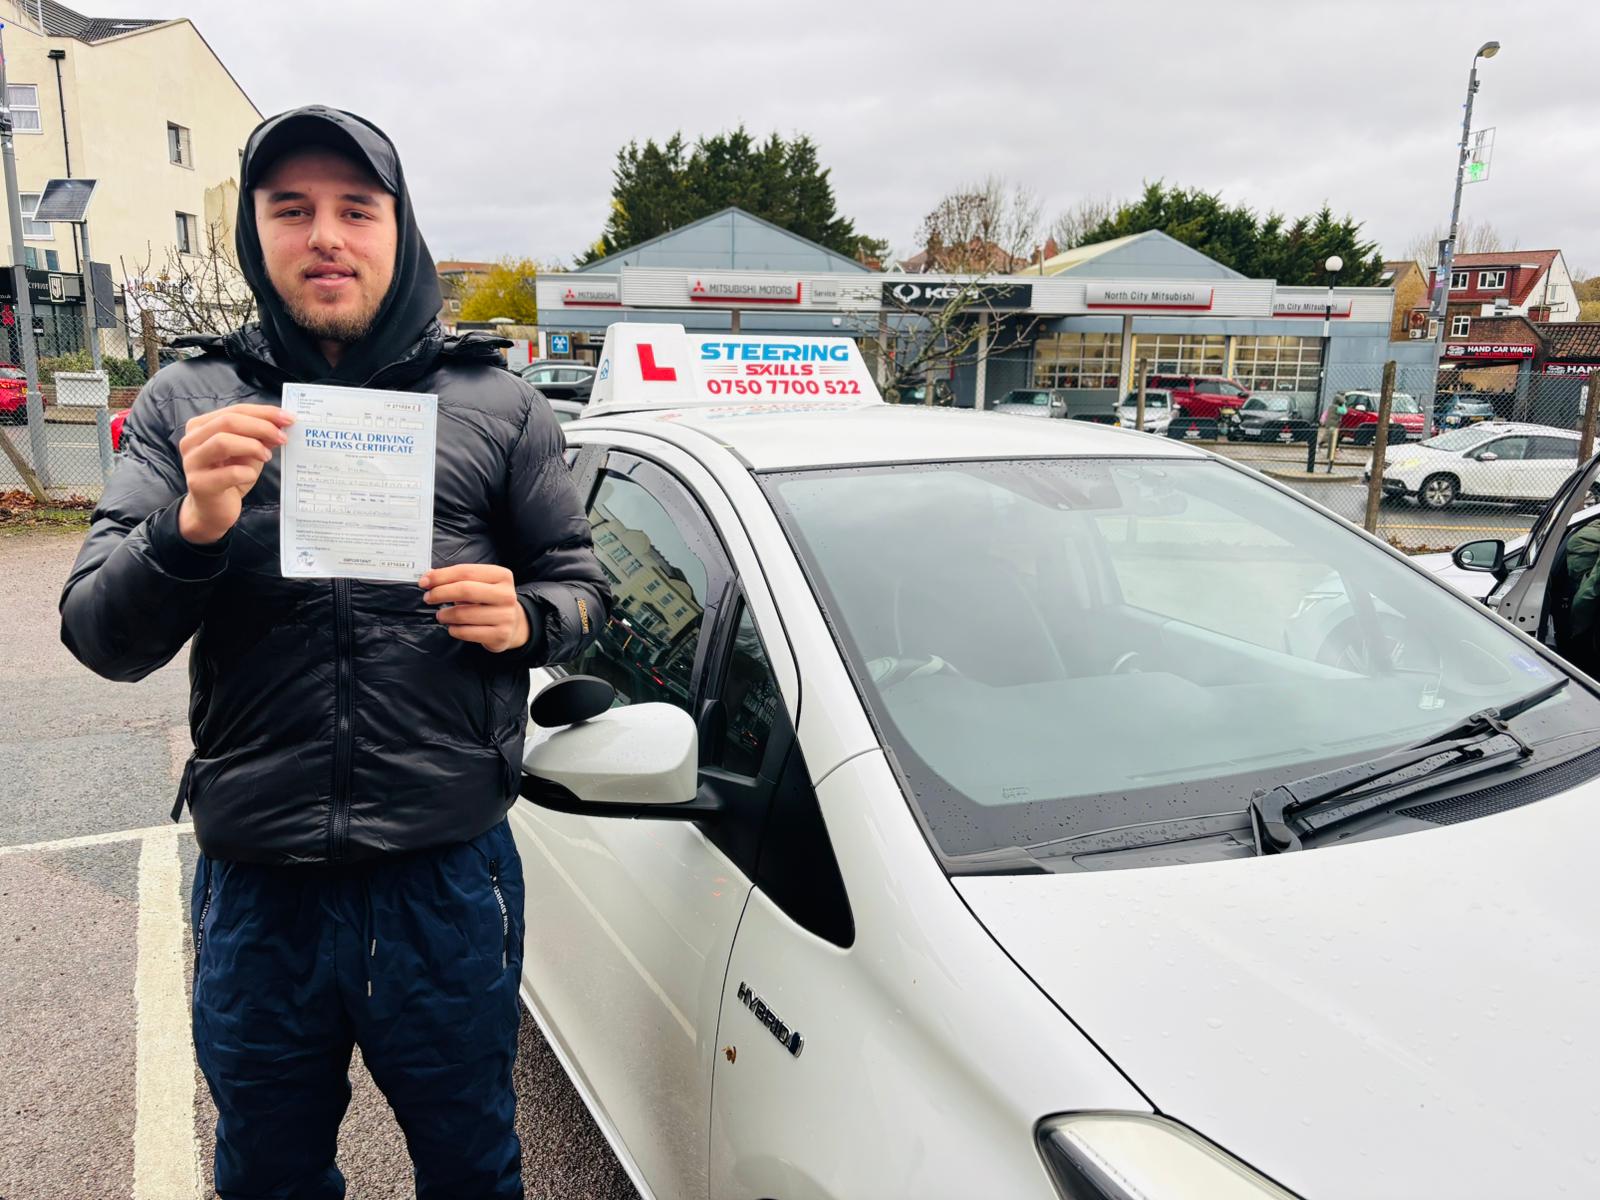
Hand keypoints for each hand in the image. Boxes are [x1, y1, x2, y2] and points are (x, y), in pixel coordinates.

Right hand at [177, 404, 294, 544]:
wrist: (212, 511)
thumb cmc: (230, 478)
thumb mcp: (247, 453)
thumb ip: (259, 437)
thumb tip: (281, 424)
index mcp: (201, 427)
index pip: (234, 410)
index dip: (263, 412)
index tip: (288, 418)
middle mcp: (191, 441)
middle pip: (227, 422)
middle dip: (261, 427)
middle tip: (283, 437)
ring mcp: (192, 462)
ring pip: (223, 442)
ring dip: (252, 446)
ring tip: (267, 456)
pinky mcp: (199, 484)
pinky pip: (229, 473)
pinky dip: (247, 472)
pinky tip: (251, 475)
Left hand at [420, 564, 530, 652]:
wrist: (513, 623)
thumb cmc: (489, 600)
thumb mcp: (479, 584)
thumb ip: (456, 578)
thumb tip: (429, 577)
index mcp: (502, 576)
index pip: (466, 572)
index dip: (441, 576)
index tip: (424, 581)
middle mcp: (507, 595)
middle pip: (465, 590)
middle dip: (440, 593)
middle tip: (428, 598)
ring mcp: (506, 616)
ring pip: (464, 614)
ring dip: (445, 615)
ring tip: (441, 615)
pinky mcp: (501, 635)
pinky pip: (467, 632)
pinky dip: (454, 630)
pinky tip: (453, 627)